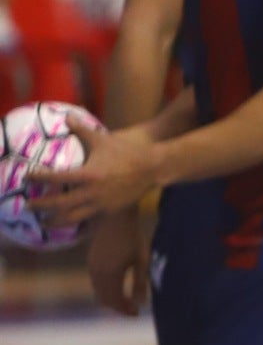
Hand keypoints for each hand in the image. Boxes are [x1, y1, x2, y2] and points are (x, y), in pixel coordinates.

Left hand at [29, 121, 161, 230]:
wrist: (153, 168)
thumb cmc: (127, 152)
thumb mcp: (103, 139)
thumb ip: (83, 130)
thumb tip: (67, 116)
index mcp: (87, 174)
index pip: (55, 178)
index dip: (38, 177)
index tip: (28, 176)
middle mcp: (91, 192)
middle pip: (59, 205)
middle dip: (41, 206)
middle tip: (28, 205)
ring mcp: (101, 204)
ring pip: (72, 218)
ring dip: (55, 221)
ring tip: (45, 222)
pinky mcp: (110, 211)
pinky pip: (89, 222)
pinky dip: (77, 225)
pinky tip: (71, 227)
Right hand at [84, 206, 149, 315]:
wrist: (114, 218)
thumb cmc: (132, 237)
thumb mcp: (142, 260)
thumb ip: (141, 282)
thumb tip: (141, 303)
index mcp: (110, 274)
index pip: (115, 300)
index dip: (125, 310)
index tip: (136, 313)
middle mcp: (97, 273)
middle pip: (105, 299)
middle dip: (118, 307)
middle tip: (132, 310)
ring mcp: (91, 267)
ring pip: (98, 291)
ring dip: (111, 299)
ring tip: (127, 301)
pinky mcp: (90, 262)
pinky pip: (96, 283)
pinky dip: (105, 290)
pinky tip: (118, 288)